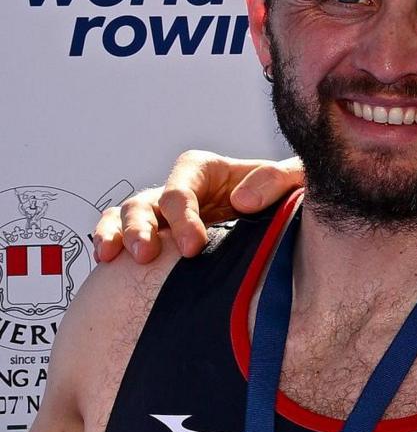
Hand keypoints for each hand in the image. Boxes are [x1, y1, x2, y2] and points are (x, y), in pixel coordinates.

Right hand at [89, 150, 300, 263]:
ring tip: (115, 257)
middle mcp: (180, 189)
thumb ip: (276, 180)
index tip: (194, 246)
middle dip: (141, 227)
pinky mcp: (158, 236)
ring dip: (118, 233)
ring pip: (127, 215)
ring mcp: (164, 213)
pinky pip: (121, 233)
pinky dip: (108, 240)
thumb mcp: (295, 179)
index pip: (181, 188)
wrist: (284, 222)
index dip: (182, 216)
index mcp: (206, 170)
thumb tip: (242, 201)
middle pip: (146, 201)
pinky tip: (106, 260)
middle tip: (146, 255)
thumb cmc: (288, 195)